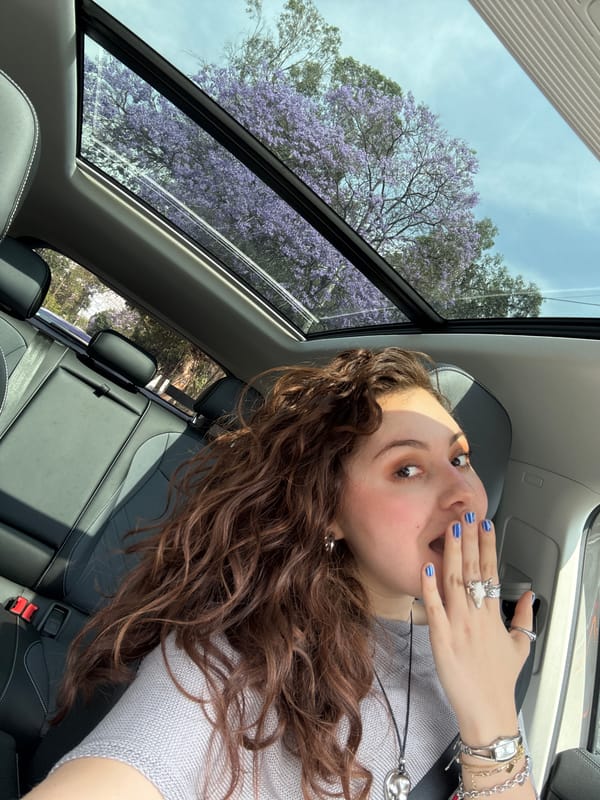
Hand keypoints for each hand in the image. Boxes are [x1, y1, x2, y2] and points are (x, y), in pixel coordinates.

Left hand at [420, 512, 534, 743]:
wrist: (486, 710)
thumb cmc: (500, 680)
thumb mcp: (520, 646)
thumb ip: (523, 618)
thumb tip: (528, 597)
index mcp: (493, 615)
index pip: (491, 572)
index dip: (488, 547)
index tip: (486, 526)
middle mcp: (476, 616)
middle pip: (473, 570)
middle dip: (469, 540)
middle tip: (467, 516)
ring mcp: (458, 626)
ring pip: (454, 582)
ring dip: (451, 554)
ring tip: (450, 530)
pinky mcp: (440, 638)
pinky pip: (433, 607)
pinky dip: (429, 587)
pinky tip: (427, 568)